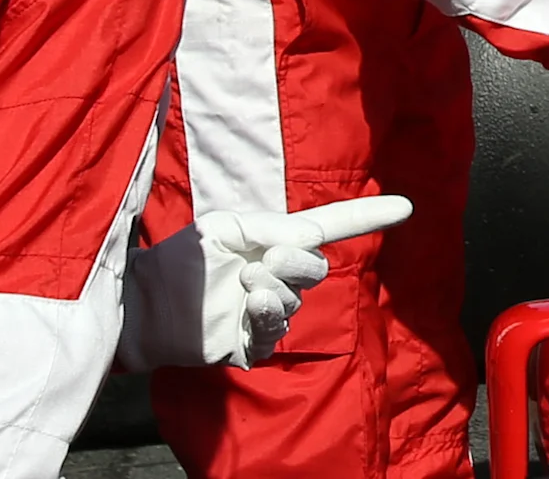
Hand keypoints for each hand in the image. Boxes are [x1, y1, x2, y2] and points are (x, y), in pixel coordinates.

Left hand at [119, 195, 411, 369]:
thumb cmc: (180, 258)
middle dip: (298, 262)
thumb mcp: (226, 225)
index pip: (331, 226)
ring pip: (297, 300)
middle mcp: (277, 276)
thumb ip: (271, 227)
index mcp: (275, 242)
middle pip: (316, 268)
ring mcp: (265, 311)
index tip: (406, 206)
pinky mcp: (250, 342)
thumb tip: (309, 238)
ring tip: (243, 285)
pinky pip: (277, 331)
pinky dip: (270, 316)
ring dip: (275, 289)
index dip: (368, 216)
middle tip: (265, 259)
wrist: (142, 301)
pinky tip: (252, 306)